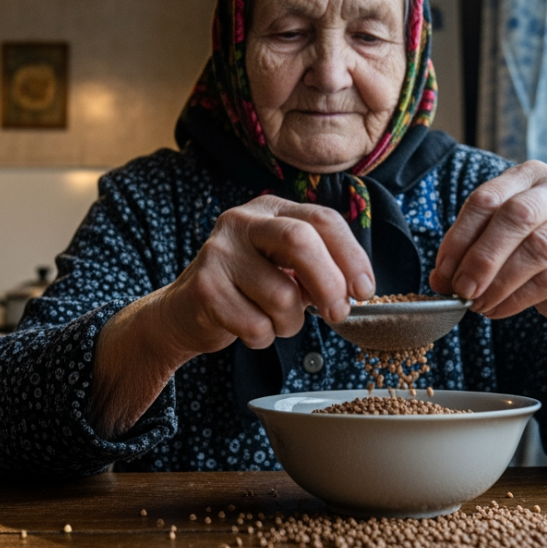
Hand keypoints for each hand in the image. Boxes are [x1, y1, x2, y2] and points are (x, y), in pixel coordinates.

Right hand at [92, 195, 374, 436]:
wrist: (182, 314)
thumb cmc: (244, 290)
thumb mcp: (283, 267)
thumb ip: (318, 267)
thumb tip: (356, 288)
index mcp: (270, 209)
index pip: (322, 219)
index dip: (351, 256)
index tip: (365, 289)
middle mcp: (241, 221)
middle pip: (301, 242)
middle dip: (329, 284)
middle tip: (339, 313)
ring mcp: (219, 252)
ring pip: (282, 295)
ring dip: (291, 323)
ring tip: (276, 321)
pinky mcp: (204, 287)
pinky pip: (256, 325)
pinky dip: (263, 338)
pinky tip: (249, 329)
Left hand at [428, 160, 546, 326]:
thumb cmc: (533, 257)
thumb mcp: (498, 244)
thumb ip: (469, 253)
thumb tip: (440, 279)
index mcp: (530, 174)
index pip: (487, 199)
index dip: (459, 237)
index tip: (442, 272)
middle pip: (515, 216)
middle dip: (481, 258)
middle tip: (461, 290)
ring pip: (537, 248)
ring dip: (499, 282)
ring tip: (477, 304)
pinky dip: (518, 298)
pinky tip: (498, 309)